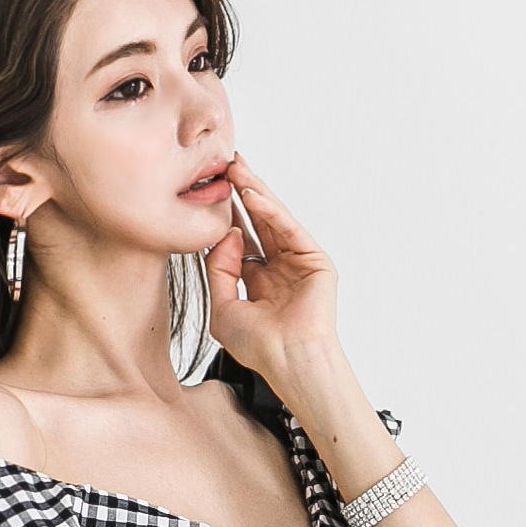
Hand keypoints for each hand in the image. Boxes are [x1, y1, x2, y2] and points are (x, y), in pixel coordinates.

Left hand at [203, 151, 340, 382]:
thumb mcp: (221, 308)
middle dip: (242, 194)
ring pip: (274, 220)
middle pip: (258, 224)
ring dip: (255, 193)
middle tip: (225, 165)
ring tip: (236, 168)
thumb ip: (218, 270)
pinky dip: (271, 210)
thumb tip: (227, 234)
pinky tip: (251, 194)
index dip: (226, 216)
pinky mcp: (316, 262)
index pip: (241, 241)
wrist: (289, 360)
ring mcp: (299, 265)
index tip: (210, 192)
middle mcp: (279, 271)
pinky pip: (289, 229)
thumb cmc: (260, 347)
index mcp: (259, 284)